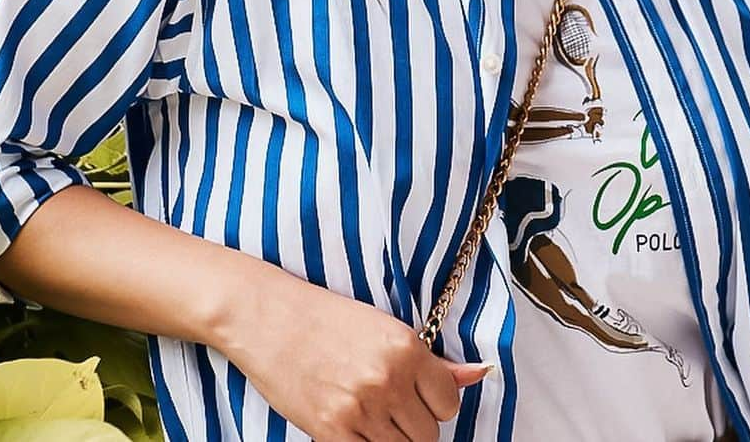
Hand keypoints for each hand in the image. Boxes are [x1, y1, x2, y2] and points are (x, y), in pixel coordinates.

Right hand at [214, 261, 492, 439]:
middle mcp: (388, 379)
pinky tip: (355, 425)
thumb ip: (432, 359)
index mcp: (405, 348)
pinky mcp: (331, 432)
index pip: (449, 402)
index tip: (420, 394)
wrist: (270, 319)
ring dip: (392, 437)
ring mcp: (359, 409)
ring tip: (372, 412)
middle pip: (428, 434)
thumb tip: (479, 373)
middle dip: (415, 423)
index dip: (436, 402)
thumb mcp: (384, 327)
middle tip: (392, 403)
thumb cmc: (327, 318)